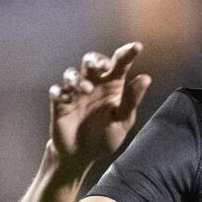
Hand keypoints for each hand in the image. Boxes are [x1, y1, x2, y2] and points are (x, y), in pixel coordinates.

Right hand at [48, 42, 150, 172]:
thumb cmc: (106, 136)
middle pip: (92, 60)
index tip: (137, 46)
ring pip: (72, 73)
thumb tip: (146, 78)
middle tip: (101, 66)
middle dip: (95, 59)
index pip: (120, 63)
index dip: (127, 53)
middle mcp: (94, 83)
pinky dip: (60, 92)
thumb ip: (131, 100)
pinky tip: (66, 99)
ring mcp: (75, 92)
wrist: (83, 155)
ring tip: (86, 89)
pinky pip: (56, 91)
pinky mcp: (60, 103)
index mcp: (113, 85)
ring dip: (78, 78)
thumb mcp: (123, 120)